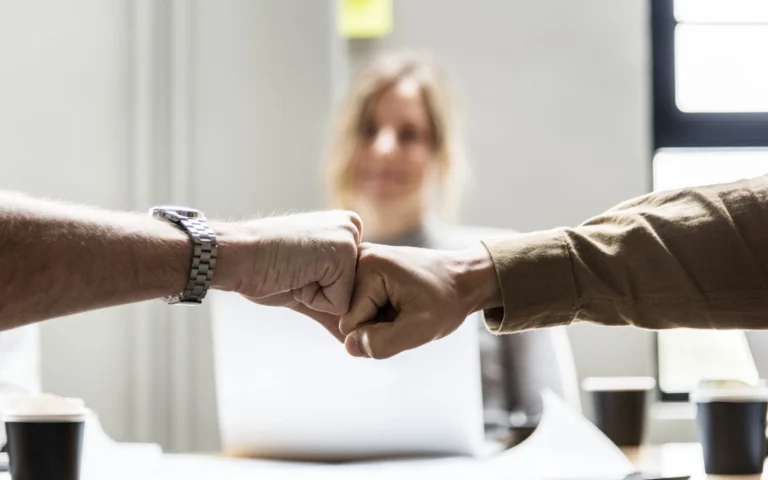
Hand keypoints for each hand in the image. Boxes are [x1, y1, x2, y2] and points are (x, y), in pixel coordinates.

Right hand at [213, 211, 362, 340]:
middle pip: (357, 293)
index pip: (354, 285)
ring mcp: (349, 238)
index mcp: (345, 229)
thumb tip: (352, 338)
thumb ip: (334, 305)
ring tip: (296, 272)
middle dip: (323, 296)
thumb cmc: (265, 269)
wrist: (237, 257)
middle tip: (295, 271)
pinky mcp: (344, 253)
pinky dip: (313, 300)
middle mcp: (352, 228)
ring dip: (317, 298)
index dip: (322, 292)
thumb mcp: (307, 286)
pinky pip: (339, 304)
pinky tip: (295, 274)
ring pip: (350, 299)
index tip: (298, 270)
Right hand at [339, 242, 500, 358]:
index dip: (377, 332)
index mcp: (368, 267)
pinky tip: (398, 301)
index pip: (349, 324)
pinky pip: (358, 304)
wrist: (464, 278)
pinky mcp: (364, 267)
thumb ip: (382, 343)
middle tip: (406, 312)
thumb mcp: (420, 329)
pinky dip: (378, 310)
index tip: (405, 317)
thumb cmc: (446, 300)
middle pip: (347, 316)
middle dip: (375, 324)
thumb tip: (349, 347)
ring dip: (377, 318)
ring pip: (353, 312)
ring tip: (403, 306)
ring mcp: (360, 260)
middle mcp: (358, 257)